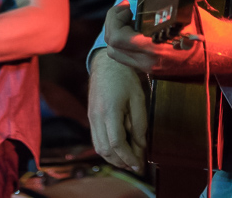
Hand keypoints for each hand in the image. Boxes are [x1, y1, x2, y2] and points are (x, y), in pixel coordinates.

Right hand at [87, 49, 147, 172]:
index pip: (116, 143)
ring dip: (113, 159)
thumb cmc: (125, 78)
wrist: (106, 63)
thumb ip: (140, 123)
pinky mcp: (90, 117)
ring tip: (128, 161)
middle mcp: (96, 117)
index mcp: (109, 111)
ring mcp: (91, 117)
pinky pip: (96, 140)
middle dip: (121, 162)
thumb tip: (141, 146)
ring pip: (99, 147)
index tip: (139, 165)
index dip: (128, 157)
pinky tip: (118, 150)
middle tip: (137, 166)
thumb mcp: (138, 98)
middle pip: (105, 150)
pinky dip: (107, 150)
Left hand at [104, 0, 204, 76]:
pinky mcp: (156, 70)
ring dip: (121, 35)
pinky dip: (129, 43)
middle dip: (115, 26)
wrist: (222, 50)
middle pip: (113, 48)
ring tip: (136, 21)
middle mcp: (149, 62)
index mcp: (153, 48)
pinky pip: (131, 58)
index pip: (116, 38)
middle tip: (128, 11)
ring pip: (120, 55)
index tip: (128, 5)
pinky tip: (144, 30)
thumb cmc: (202, 25)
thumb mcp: (178, 5)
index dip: (115, 18)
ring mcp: (152, 68)